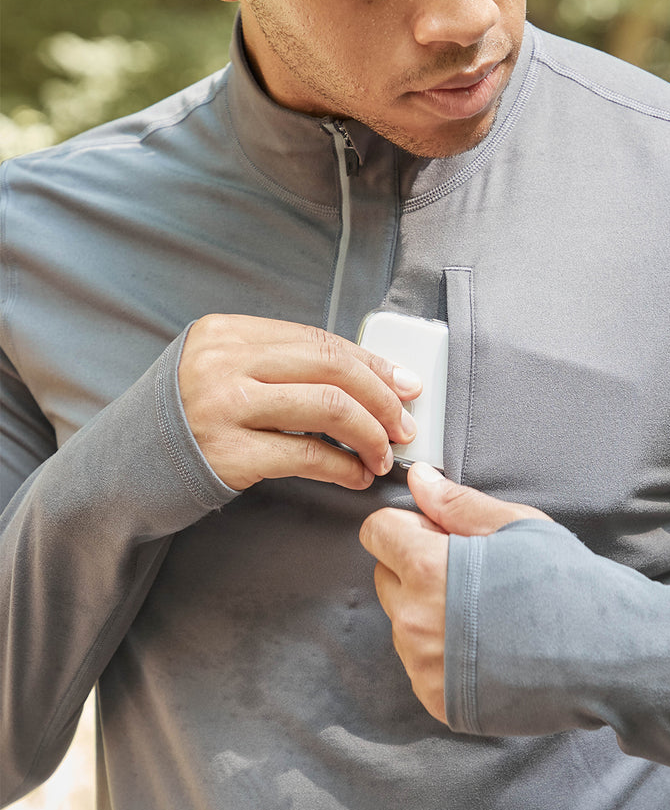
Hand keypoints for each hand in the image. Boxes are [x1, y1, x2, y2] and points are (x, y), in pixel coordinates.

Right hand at [178, 314, 421, 489]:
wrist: (124, 470)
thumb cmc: (188, 420)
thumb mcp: (226, 373)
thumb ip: (283, 367)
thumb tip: (371, 378)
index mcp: (228, 332)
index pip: (320, 340)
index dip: (372, 363)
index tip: (405, 385)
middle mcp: (225, 362)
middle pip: (332, 368)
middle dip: (381, 398)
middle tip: (403, 426)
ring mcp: (224, 406)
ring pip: (328, 408)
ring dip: (370, 435)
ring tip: (383, 456)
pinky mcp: (228, 454)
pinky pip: (306, 456)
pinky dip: (343, 467)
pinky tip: (355, 476)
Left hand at [360, 463, 549, 722]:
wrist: (606, 656)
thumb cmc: (565, 584)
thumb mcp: (516, 527)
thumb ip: (457, 504)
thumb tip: (418, 480)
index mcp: (428, 568)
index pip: (377, 532)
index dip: (407, 526)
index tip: (436, 534)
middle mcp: (415, 620)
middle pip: (385, 577)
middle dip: (414, 568)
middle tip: (470, 573)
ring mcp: (424, 665)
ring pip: (402, 623)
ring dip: (428, 613)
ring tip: (485, 614)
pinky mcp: (438, 700)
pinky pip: (420, 665)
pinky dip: (443, 655)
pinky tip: (486, 648)